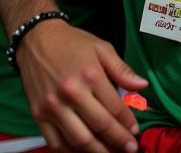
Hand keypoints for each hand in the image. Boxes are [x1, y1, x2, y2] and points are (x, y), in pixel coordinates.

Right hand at [17, 19, 147, 152]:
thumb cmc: (72, 43)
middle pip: (99, 127)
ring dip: (97, 151)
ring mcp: (53, 107)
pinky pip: (56, 143)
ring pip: (79, 140)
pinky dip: (71, 152)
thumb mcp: (101, 48)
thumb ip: (122, 69)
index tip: (136, 131)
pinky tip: (84, 152)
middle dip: (118, 141)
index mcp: (90, 75)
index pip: (114, 107)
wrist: (37, 39)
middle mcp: (71, 93)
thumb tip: (142, 86)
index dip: (127, 122)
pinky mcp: (38, 116)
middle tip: (130, 149)